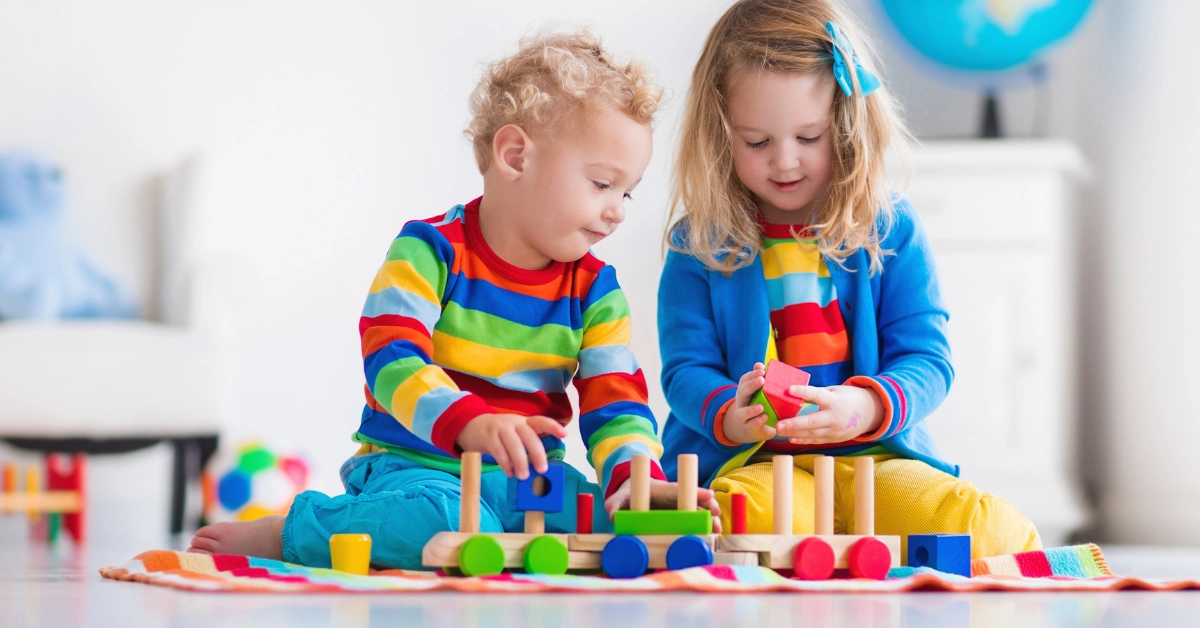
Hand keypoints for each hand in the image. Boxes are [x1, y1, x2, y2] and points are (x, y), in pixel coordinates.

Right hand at [455, 414, 567, 478]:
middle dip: (537, 453)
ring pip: (514, 444)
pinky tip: (509, 473)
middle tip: (542, 470)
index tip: (564, 434)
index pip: (541, 421)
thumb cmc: (500, 434)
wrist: (472, 426)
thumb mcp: (515, 434)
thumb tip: (541, 468)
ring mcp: (500, 428)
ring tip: (523, 476)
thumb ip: (527, 446)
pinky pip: (499, 451)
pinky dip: (505, 464)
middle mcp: (514, 422)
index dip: (553, 427)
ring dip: (520, 461)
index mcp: (524, 422)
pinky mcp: (488, 437)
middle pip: (529, 435)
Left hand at [603, 478, 722, 532]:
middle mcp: (678, 499)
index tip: (709, 495)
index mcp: (665, 490)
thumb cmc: (631, 494)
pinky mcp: (684, 520)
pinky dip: (706, 529)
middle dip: (710, 508)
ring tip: (717, 532)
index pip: (682, 489)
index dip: (696, 492)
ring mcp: (683, 509)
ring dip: (711, 521)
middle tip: (716, 519)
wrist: (637, 495)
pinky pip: (698, 523)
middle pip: (698, 501)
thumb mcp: (622, 497)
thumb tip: (612, 514)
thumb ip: (615, 503)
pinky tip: (712, 538)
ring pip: (702, 513)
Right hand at [720, 363, 775, 443]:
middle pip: (742, 392)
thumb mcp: (761, 392)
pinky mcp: (750, 429)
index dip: (752, 374)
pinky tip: (765, 417)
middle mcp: (741, 403)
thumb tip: (759, 364)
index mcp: (744, 391)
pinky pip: (751, 425)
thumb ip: (760, 379)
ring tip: (761, 406)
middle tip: (762, 380)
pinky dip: (757, 421)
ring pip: (742, 413)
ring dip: (751, 410)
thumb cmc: (761, 404)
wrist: (756, 427)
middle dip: (751, 386)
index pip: (744, 380)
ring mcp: (744, 417)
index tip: (762, 370)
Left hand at [774, 385, 882, 444]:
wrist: (870, 413)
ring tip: (779, 430)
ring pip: (812, 433)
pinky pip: (817, 440)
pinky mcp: (835, 438)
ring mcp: (835, 430)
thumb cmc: (848, 398)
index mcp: (834, 400)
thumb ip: (817, 393)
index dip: (803, 392)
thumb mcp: (835, 391)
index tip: (789, 389)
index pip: (817, 395)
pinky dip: (803, 439)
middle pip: (812, 422)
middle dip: (794, 424)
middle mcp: (835, 417)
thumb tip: (793, 392)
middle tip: (778, 424)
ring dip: (794, 433)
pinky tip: (791, 438)